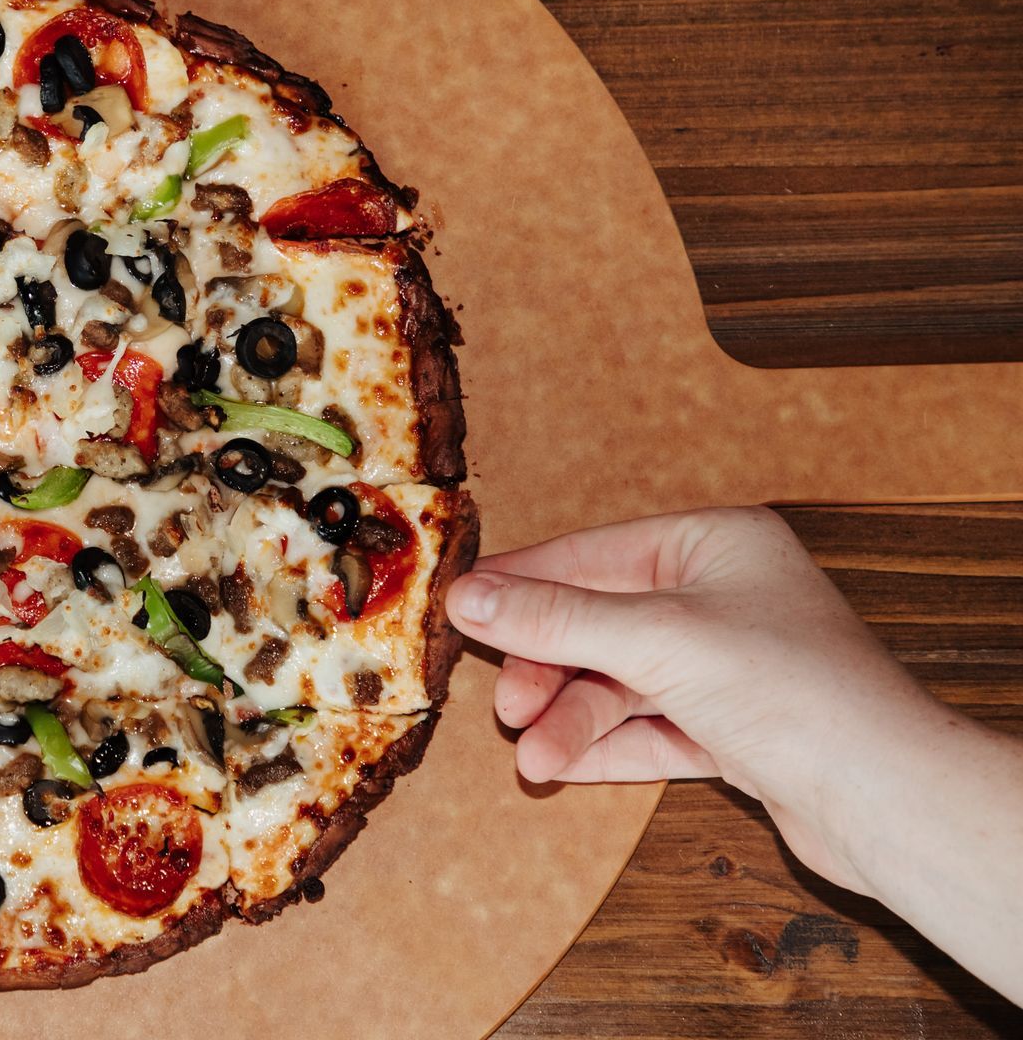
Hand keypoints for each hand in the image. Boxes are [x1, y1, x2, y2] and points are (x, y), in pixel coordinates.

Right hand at [450, 506, 1022, 1001]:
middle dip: (549, 671)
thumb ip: (556, 619)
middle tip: (505, 707)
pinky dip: (605, 747)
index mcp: (715, 544)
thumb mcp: (656, 641)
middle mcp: (723, 596)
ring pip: (621, 684)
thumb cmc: (798, 694)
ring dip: (572, 722)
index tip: (458, 611)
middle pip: (601, 625)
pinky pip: (649, 728)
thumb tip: (471, 597)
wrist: (886, 800)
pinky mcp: (736, 729)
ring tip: (532, 760)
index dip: (522, 587)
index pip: (591, 555)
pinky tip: (563, 767)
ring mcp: (731, 665)